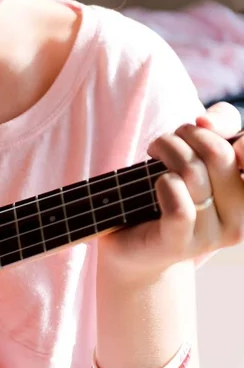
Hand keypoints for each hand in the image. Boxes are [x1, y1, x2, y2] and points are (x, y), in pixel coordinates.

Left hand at [99, 102, 243, 280]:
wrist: (134, 241)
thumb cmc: (169, 189)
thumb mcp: (200, 150)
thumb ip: (220, 126)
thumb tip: (206, 121)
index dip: (233, 133)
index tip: (204, 127)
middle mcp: (240, 216)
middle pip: (220, 154)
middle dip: (186, 134)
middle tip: (166, 140)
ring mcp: (212, 235)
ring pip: (193, 173)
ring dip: (166, 150)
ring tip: (154, 152)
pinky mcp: (180, 245)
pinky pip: (180, 207)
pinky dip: (164, 184)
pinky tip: (157, 183)